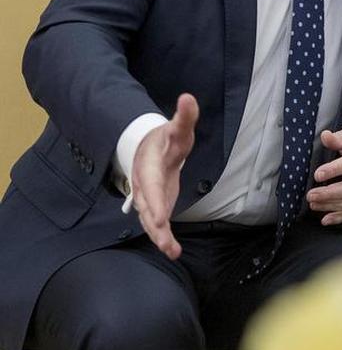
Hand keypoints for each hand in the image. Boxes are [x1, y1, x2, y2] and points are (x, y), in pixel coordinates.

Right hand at [131, 93, 198, 259]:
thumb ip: (185, 117)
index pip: (151, 185)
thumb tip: (188, 98)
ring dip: (159, 236)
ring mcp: (149, 197)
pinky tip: (173, 251)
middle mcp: (145, 185)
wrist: (148, 147)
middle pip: (147, 207)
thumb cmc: (166, 139)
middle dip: (154, 223)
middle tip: (162, 238)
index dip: (155, 201)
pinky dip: (164, 237)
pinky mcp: (156, 206)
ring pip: (150, 219)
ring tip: (170, 251)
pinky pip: (157, 224)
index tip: (160, 217)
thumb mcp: (178, 128)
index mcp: (149, 166)